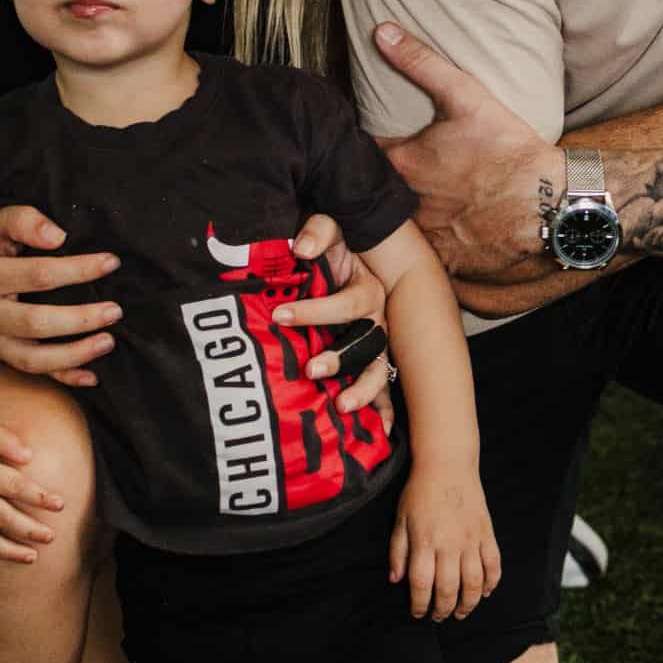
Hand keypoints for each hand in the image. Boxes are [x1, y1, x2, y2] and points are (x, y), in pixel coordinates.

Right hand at [0, 205, 122, 387]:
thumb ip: (25, 221)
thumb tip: (58, 237)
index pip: (37, 274)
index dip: (77, 270)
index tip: (111, 263)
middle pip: (35, 322)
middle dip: (80, 318)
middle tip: (115, 311)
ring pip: (33, 358)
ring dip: (75, 353)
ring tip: (108, 341)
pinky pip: (33, 373)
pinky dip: (63, 378)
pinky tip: (92, 376)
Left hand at [286, 215, 394, 427]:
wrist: (351, 260)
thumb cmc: (333, 250)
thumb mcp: (328, 231)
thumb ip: (318, 231)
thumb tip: (301, 248)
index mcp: (367, 290)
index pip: (344, 304)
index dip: (313, 311)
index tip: (279, 315)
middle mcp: (376, 320)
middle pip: (366, 342)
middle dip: (340, 358)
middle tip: (311, 370)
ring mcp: (377, 344)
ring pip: (377, 369)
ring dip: (362, 389)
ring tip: (340, 405)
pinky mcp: (372, 362)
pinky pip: (382, 388)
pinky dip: (382, 410)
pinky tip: (378, 431)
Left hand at [370, 24, 561, 283]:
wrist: (549, 201)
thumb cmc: (507, 148)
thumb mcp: (464, 95)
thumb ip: (419, 62)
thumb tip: (381, 31)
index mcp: (402, 164)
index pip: (364, 153)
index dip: (367, 144)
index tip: (371, 138)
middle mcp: (406, 205)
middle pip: (381, 191)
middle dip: (385, 180)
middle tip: (400, 168)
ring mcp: (427, 237)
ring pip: (402, 226)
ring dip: (406, 213)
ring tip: (421, 198)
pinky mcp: (449, 260)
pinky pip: (428, 253)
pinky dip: (432, 242)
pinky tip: (447, 228)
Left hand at [389, 463, 500, 620]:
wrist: (447, 463)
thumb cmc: (420, 491)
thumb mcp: (400, 518)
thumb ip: (398, 551)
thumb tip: (395, 580)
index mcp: (424, 541)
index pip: (421, 584)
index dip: (419, 605)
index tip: (417, 613)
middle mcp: (449, 544)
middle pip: (449, 589)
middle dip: (443, 610)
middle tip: (438, 617)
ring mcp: (471, 539)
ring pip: (474, 583)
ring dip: (469, 604)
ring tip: (461, 612)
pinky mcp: (486, 533)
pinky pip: (494, 564)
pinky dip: (492, 582)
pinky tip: (485, 592)